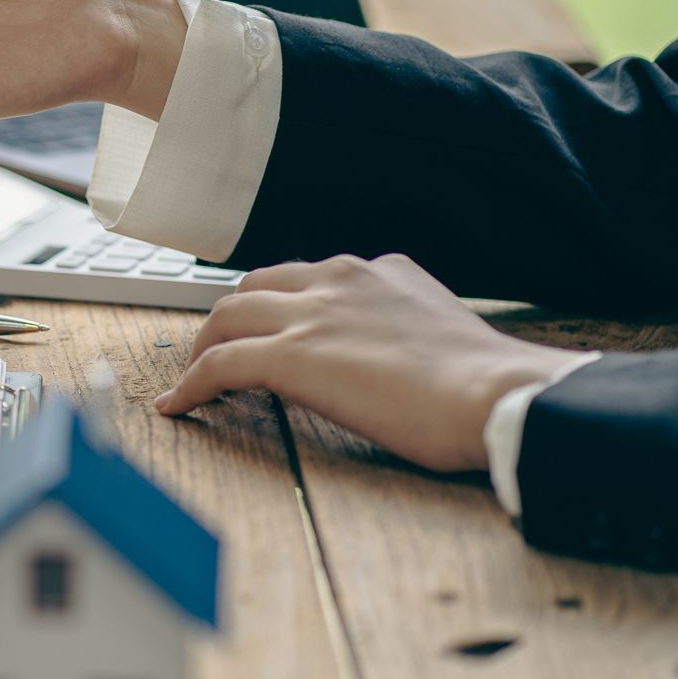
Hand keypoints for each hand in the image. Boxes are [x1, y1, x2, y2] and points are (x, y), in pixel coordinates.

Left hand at [156, 254, 589, 471]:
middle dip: (230, 319)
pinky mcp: (289, 355)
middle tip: (217, 351)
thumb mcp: (442, 331)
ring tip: (192, 379)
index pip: (305, 276)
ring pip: (226, 317)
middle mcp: (337, 279)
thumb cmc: (486, 383)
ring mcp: (310, 314)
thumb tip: (400, 357)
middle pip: (254, 287)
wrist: (498, 393)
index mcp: (377, 271)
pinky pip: (219, 364)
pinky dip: (191, 385)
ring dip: (203, 349)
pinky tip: (179, 407)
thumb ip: (405, 327)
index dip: (278, 305)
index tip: (269, 328)